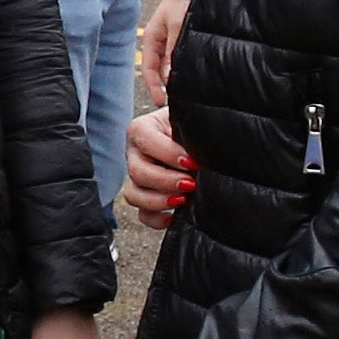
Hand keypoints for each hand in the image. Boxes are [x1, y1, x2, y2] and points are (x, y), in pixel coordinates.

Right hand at [123, 104, 194, 227]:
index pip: (145, 138)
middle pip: (137, 170)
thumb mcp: (191, 120)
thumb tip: (204, 134)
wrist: (202, 144)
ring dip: (158, 200)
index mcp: (143, 129)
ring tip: (183, 200)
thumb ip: (192, 123)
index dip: (168, 153)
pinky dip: (155, 218)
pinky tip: (174, 216)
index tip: (193, 162)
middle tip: (191, 183)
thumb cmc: (195, 129)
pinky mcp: (146, 197)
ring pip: (134, 193)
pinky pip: (141, 214)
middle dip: (166, 180)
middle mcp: (135, 153)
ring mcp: (138, 177)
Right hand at [136, 0, 188, 99]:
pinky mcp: (180, 40)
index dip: (154, 87)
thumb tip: (170, 76)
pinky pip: (179, 58)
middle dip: (166, 86)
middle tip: (178, 100)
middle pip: (160, 71)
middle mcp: (159, 43)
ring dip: (176, 77)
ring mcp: (170, 42)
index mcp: (151, 39)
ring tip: (187, 91)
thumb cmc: (181, 1)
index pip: (149, 69)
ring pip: (170, 66)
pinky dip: (183, 67)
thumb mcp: (176, 26)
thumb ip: (173, 51)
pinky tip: (192, 75)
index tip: (161, 101)